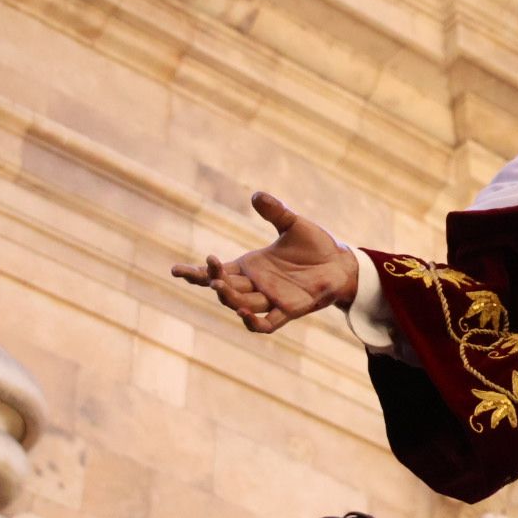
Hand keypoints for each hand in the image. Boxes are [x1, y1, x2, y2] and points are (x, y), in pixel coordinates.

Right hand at [171, 192, 357, 333]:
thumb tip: (255, 194)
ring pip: (242, 303)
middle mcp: (257, 284)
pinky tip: (243, 313)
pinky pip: (267, 323)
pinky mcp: (290, 310)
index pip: (218, 272)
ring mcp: (272, 298)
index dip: (197, 273)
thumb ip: (275, 212)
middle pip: (225, 287)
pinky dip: (253, 322)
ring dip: (229, 297)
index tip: (175, 270)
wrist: (342, 263)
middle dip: (213, 281)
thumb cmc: (315, 245)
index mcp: (251, 266)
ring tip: (220, 286)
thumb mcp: (293, 224)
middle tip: (207, 271)